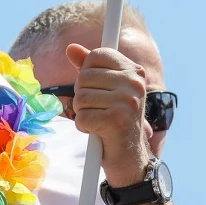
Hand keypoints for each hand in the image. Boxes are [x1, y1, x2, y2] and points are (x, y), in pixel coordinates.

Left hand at [66, 44, 152, 186]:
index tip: (97, 87)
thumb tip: (71, 47)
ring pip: (80, 98)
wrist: (130, 157)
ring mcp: (127, 102)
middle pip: (84, 77)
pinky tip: (98, 131)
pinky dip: (84, 127)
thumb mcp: (104, 90)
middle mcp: (134, 83)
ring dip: (82, 113)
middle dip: (82, 96)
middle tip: (98, 109)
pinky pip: (81, 117)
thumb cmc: (114, 120)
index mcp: (134, 72)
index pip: (97, 55)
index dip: (87, 72)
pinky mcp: (117, 120)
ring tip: (99, 120)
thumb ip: (88, 68)